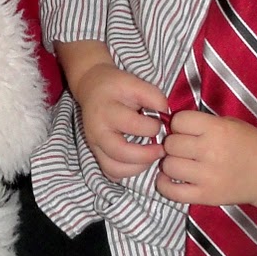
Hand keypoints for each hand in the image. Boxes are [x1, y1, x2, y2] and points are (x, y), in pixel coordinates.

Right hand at [72, 61, 169, 181]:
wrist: (91, 88)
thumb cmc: (115, 86)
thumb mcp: (134, 82)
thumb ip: (152, 96)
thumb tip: (166, 113)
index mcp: (107, 110)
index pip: (132, 125)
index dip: (152, 127)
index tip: (160, 122)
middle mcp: (97, 131)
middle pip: (120, 152)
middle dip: (146, 155)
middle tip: (161, 149)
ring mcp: (94, 145)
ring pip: (114, 168)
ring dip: (138, 167)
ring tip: (151, 156)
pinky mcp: (96, 154)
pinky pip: (111, 173)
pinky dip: (127, 172)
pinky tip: (138, 162)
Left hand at [157, 112, 256, 218]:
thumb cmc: (251, 145)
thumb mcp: (231, 123)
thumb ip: (204, 123)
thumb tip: (173, 126)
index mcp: (217, 130)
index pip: (179, 121)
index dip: (180, 124)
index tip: (187, 130)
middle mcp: (211, 152)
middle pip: (171, 144)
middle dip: (175, 144)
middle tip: (185, 149)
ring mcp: (207, 176)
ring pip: (168, 166)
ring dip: (171, 163)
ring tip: (182, 163)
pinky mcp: (206, 196)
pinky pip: (171, 191)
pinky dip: (164, 185)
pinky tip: (170, 179)